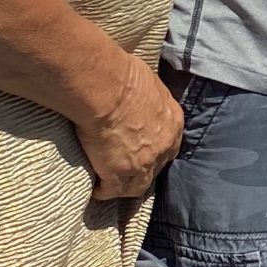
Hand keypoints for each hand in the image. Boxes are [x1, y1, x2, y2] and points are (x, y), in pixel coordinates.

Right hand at [79, 56, 183, 200]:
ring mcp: (143, 163)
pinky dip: (103, 192)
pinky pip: (111, 191)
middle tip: (127, 169)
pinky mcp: (118, 174)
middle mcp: (163, 146)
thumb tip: (139, 89)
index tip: (145, 150)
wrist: (107, 89)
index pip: (170, 145)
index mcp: (172, 122)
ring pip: (137, 186)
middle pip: (157, 168)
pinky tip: (94, 189)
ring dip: (124, 185)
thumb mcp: (149, 82)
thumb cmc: (123, 75)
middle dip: (144, 170)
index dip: (157, 150)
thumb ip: (149, 94)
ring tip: (110, 184)